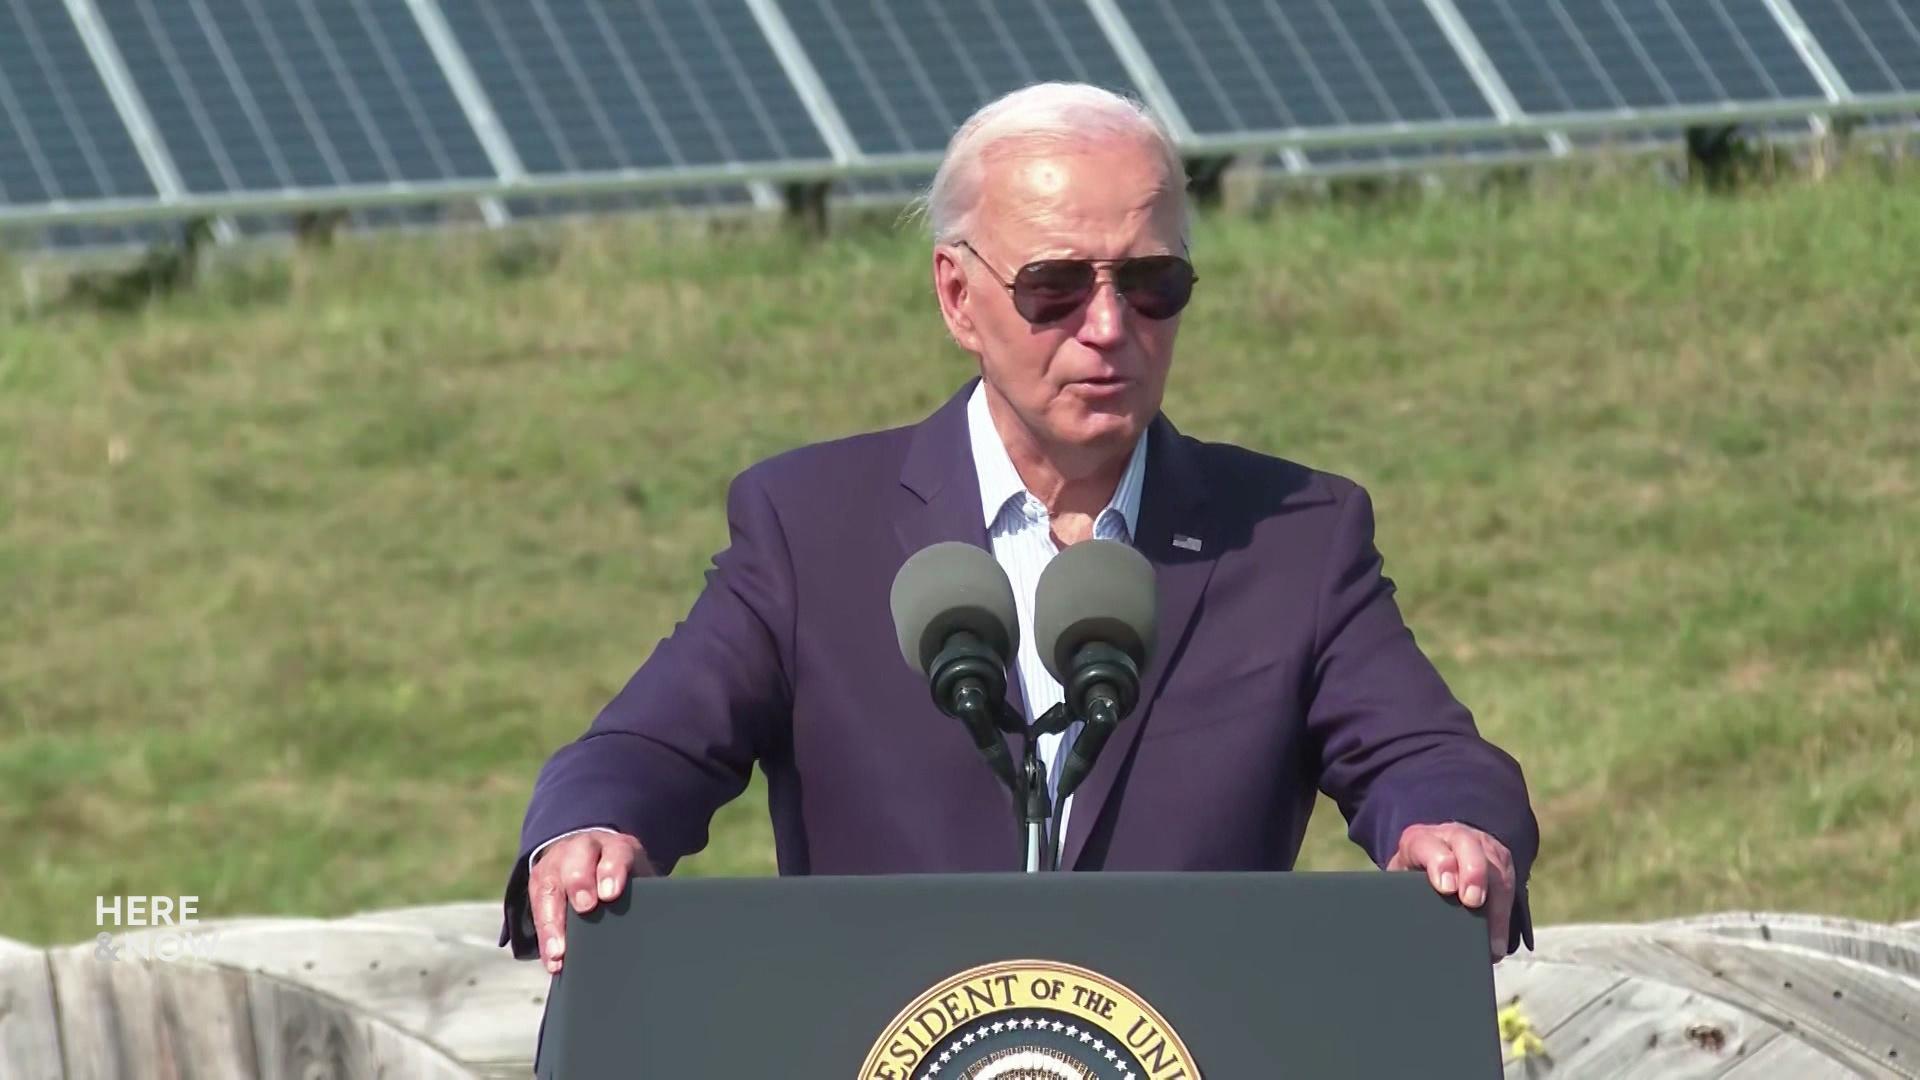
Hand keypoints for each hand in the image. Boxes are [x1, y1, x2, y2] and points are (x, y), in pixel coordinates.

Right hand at [528, 829, 649, 973]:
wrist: (593, 857)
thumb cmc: (623, 878)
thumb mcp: (638, 877)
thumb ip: (646, 896)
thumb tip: (661, 928)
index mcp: (615, 847)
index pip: (615, 853)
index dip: (612, 870)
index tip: (611, 895)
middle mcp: (582, 849)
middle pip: (576, 861)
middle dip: (579, 883)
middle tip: (585, 908)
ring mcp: (557, 864)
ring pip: (550, 886)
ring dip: (553, 921)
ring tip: (560, 953)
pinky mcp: (539, 882)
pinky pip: (536, 908)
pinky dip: (545, 937)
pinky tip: (553, 961)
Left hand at [1387, 822, 1516, 961]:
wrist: (1435, 856)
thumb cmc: (1413, 874)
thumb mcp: (1401, 878)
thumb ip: (1402, 892)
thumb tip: (1403, 923)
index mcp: (1421, 839)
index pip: (1428, 844)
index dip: (1439, 862)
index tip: (1446, 888)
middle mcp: (1453, 837)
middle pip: (1468, 846)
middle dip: (1473, 873)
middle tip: (1472, 901)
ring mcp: (1481, 846)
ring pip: (1494, 866)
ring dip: (1496, 903)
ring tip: (1491, 940)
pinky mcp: (1501, 861)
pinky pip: (1509, 885)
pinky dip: (1504, 916)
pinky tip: (1498, 942)